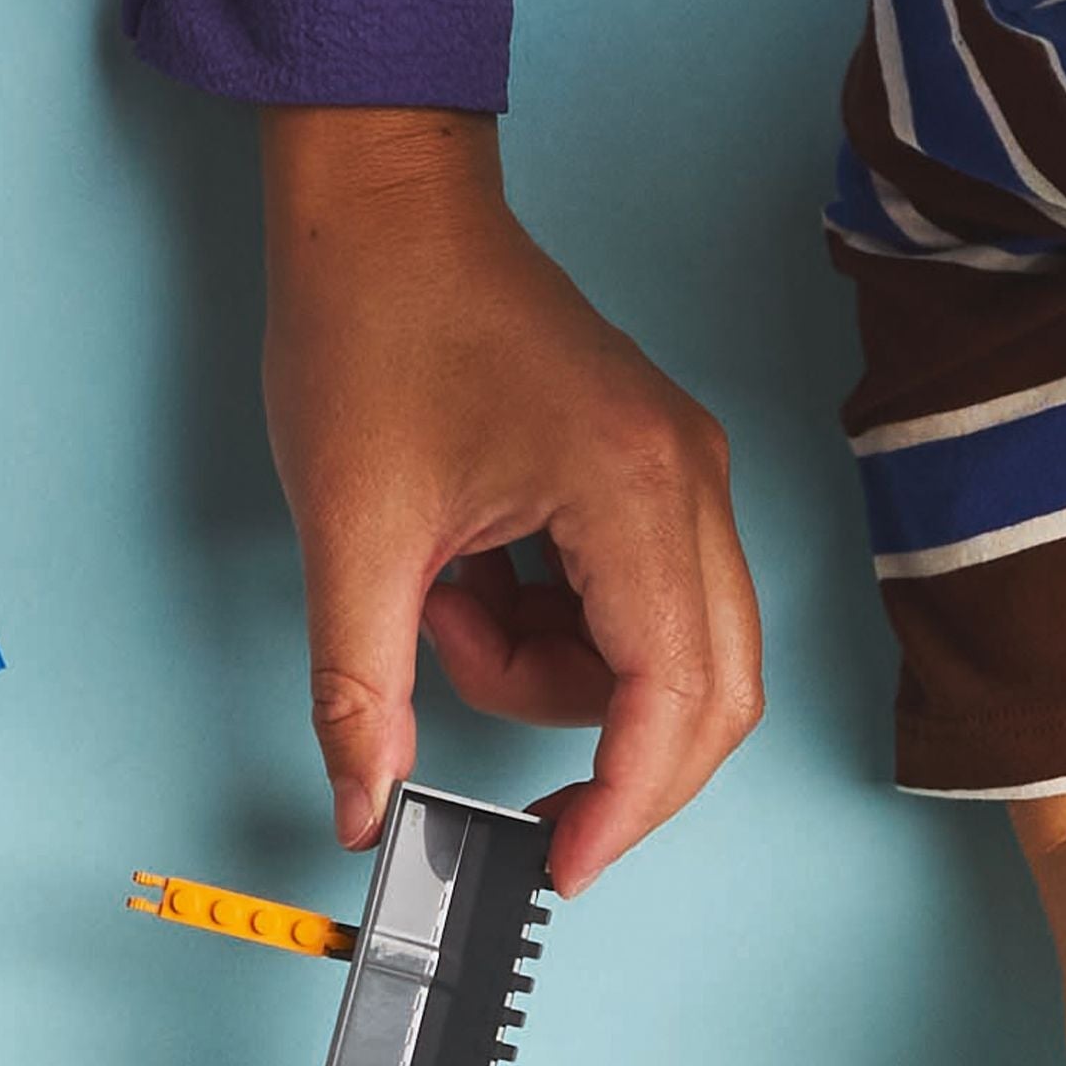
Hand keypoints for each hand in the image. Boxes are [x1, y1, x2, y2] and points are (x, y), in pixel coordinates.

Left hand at [259, 106, 760, 895]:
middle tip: (521, 797)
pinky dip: (563, 631)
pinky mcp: (654, 471)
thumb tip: (363, 808)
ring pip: (674, 656)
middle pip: (716, 691)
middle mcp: (689, 480)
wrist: (380, 204)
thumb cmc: (371, 321)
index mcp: (634, 489)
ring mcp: (683, 472)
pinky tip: (476, 576)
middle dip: (618, 761)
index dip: (627, 804)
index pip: (678, 698)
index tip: (564, 861)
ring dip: (563, 678)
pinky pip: (642, 605)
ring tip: (448, 602)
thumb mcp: (349, 533)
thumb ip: (361, 693)